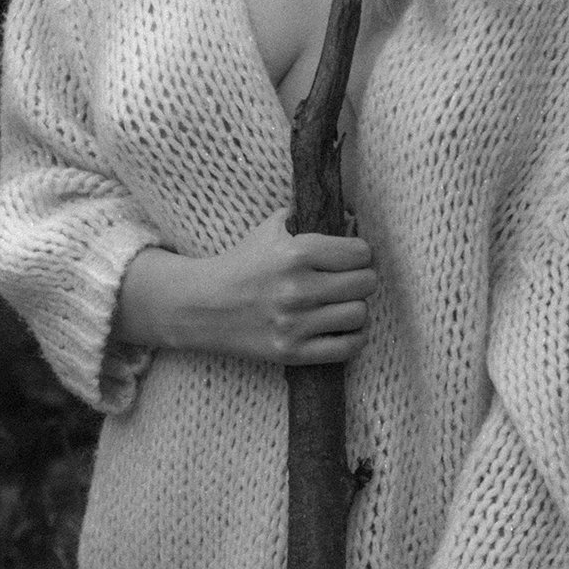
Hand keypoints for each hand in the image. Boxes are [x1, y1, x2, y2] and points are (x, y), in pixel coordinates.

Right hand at [114, 208, 376, 364]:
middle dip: (362, 279)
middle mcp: (297, 288)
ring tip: (342, 304)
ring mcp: (294, 323)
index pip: (361, 253)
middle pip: (366, 283)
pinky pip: (348, 347)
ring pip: (360, 314)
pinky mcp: (291, 352)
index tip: (351, 258)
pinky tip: (342, 328)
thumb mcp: (271, 229)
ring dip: (355, 308)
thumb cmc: (243, 263)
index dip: (360, 254)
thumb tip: (352, 216)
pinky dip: (353, 338)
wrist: (202, 306)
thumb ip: (308, 215)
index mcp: (296, 253)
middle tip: (349, 281)